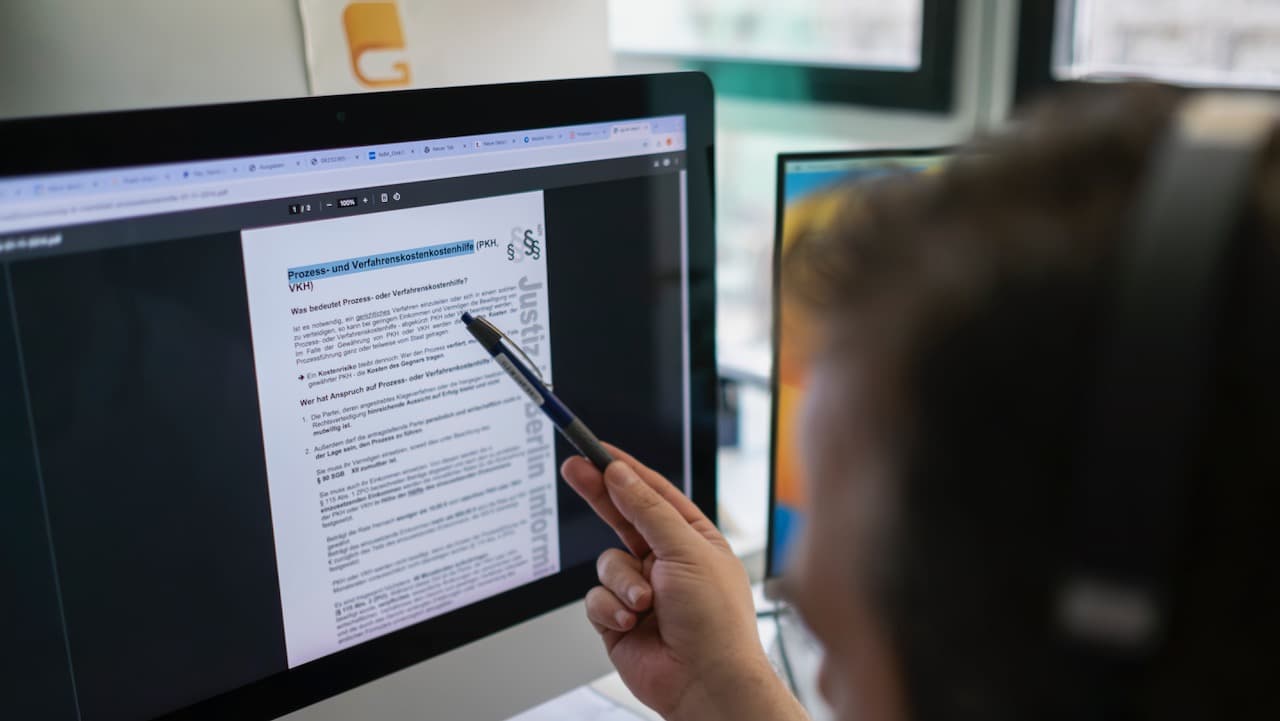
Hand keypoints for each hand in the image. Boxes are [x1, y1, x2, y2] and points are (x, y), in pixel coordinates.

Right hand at [561, 445, 806, 720]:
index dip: (624, 469)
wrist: (706, 684)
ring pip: (606, 562)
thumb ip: (648, 511)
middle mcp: (666, 561)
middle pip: (622, 517)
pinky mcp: (618, 618)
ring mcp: (641, 590)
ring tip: (645, 604)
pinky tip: (632, 623)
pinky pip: (595, 598)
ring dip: (622, 582)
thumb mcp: (686, 551)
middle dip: (599, 495)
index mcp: (693, 538)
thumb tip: (621, 474)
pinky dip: (611, 609)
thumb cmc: (716, 622)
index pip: (654, 493)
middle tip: (573, 468)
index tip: (597, 449)